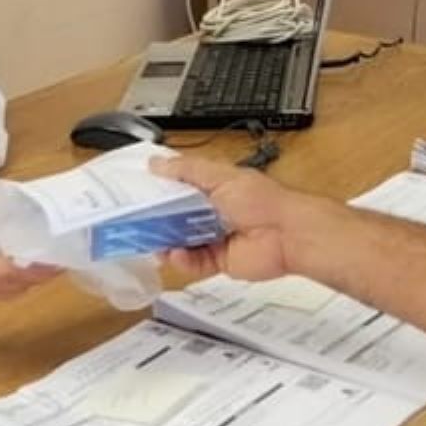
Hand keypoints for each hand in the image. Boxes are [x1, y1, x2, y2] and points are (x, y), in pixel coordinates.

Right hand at [0, 192, 57, 301]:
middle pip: (17, 287)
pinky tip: (17, 262)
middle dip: (40, 274)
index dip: (40, 268)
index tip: (61, 257)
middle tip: (59, 253)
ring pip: (8, 293)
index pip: (14, 273)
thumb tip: (4, 205)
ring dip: (27, 279)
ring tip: (44, 257)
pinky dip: (12, 281)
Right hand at [151, 154, 324, 282]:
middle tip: (137, 222)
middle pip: (178, 217)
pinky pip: (195, 262)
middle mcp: (215, 212)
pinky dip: (183, 260)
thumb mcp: (220, 176)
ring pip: (183, 241)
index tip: (138, 194)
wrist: (288, 234)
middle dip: (159, 220)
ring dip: (167, 241)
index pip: (181, 187)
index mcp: (216, 187)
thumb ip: (187, 170)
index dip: (160, 190)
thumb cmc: (261, 200)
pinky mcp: (221, 262)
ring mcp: (218, 238)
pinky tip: (175, 255)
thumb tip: (156, 163)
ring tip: (152, 241)